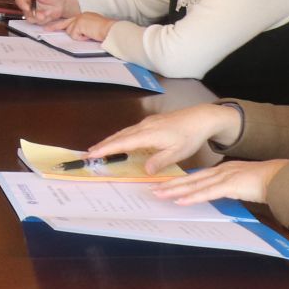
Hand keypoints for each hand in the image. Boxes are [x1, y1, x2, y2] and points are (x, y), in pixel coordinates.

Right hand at [15, 0, 77, 22]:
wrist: (61, 3)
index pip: (19, 0)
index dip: (22, 4)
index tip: (27, 7)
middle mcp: (28, 5)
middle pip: (24, 11)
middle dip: (32, 14)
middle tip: (40, 15)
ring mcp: (32, 13)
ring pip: (30, 19)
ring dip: (38, 18)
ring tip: (47, 14)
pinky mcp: (38, 20)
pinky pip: (38, 22)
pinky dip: (44, 20)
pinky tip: (49, 15)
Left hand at [58, 12, 115, 41]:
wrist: (111, 29)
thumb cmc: (106, 31)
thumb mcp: (92, 29)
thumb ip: (84, 30)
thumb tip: (76, 35)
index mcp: (85, 16)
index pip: (71, 20)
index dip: (63, 24)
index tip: (55, 26)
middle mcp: (81, 16)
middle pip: (65, 23)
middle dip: (55, 26)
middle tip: (46, 29)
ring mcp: (79, 19)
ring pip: (70, 32)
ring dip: (79, 36)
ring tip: (89, 35)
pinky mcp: (78, 24)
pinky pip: (75, 35)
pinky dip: (81, 38)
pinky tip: (89, 35)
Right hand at [87, 102, 242, 172]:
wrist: (200, 117)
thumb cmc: (190, 136)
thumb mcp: (177, 153)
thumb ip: (159, 161)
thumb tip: (145, 171)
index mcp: (149, 135)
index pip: (123, 143)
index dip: (107, 149)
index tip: (92, 154)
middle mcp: (144, 127)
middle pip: (119, 136)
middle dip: (103, 145)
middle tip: (88, 154)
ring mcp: (147, 123)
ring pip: (124, 132)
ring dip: (110, 140)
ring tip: (98, 148)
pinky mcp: (151, 122)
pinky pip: (130, 130)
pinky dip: (120, 137)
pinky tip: (119, 141)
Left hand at [152, 158, 288, 206]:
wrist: (280, 177)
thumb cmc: (265, 182)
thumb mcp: (243, 183)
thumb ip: (231, 187)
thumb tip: (222, 193)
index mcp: (223, 170)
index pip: (196, 176)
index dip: (180, 180)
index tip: (165, 183)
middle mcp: (220, 172)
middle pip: (190, 179)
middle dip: (171, 184)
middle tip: (153, 188)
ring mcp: (224, 177)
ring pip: (194, 185)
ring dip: (175, 190)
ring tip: (159, 194)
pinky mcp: (230, 186)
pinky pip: (207, 193)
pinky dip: (192, 197)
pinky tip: (180, 201)